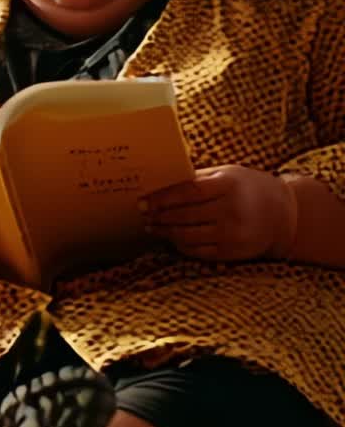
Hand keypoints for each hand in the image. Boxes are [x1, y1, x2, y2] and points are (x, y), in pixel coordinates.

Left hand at [143, 165, 296, 262]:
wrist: (284, 214)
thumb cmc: (248, 188)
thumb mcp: (227, 174)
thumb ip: (198, 178)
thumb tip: (161, 183)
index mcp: (228, 185)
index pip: (186, 193)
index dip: (161, 199)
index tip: (142, 202)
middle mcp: (231, 211)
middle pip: (184, 216)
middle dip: (159, 217)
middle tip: (142, 215)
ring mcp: (232, 234)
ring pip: (187, 236)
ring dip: (165, 232)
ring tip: (152, 227)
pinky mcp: (232, 252)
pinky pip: (197, 251)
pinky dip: (180, 245)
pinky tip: (171, 239)